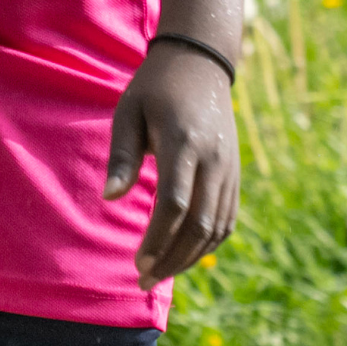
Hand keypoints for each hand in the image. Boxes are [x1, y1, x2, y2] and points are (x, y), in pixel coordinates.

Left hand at [104, 47, 239, 288]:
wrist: (200, 65)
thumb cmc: (154, 88)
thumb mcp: (128, 112)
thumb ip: (122, 156)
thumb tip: (110, 199)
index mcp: (185, 143)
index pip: (175, 203)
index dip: (158, 238)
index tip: (138, 263)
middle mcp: (214, 161)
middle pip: (199, 224)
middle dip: (171, 258)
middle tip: (143, 280)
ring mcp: (230, 169)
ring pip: (216, 227)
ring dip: (189, 256)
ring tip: (160, 274)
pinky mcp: (235, 175)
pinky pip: (227, 219)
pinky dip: (208, 243)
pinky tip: (185, 255)